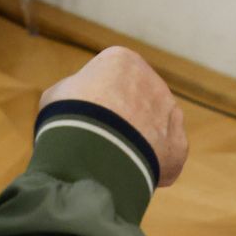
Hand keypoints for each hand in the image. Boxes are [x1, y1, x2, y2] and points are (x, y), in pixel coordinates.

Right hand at [41, 46, 188, 186]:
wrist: (95, 146)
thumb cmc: (70, 115)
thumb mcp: (58, 95)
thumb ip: (75, 94)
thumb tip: (76, 104)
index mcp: (123, 62)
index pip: (113, 80)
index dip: (96, 103)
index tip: (85, 120)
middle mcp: (153, 82)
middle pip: (136, 104)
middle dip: (122, 123)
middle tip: (101, 144)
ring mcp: (169, 114)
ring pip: (153, 130)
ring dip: (138, 144)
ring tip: (115, 162)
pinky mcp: (178, 145)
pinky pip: (165, 157)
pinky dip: (149, 167)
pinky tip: (130, 173)